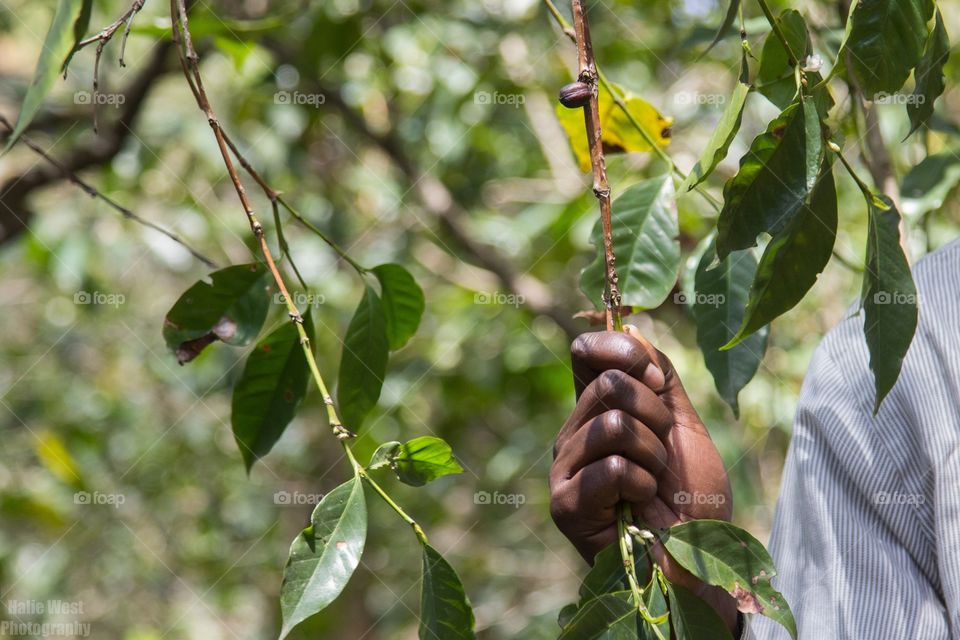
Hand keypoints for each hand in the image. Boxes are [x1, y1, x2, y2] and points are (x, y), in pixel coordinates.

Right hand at [549, 326, 737, 628]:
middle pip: (610, 382)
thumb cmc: (690, 496)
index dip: (623, 352)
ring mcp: (564, 467)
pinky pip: (612, 466)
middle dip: (655, 416)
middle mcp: (573, 433)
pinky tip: (640, 508)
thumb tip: (629, 327)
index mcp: (595, 409)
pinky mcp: (565, 502)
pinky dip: (642, 486)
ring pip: (613, 422)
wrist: (700, 558)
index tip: (658, 382)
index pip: (584, 351)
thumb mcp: (682, 423)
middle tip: (661, 455)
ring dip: (652, 456)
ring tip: (653, 485)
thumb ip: (658, 376)